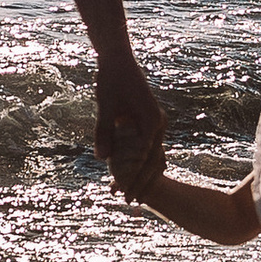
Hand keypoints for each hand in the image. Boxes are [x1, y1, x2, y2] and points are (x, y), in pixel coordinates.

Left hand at [94, 49, 163, 184]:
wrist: (117, 59)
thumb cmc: (110, 79)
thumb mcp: (105, 105)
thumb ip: (104, 132)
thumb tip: (101, 159)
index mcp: (152, 121)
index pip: (144, 158)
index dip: (134, 178)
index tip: (125, 194)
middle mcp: (159, 124)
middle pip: (152, 161)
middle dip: (141, 182)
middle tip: (129, 202)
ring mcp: (157, 123)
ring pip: (152, 156)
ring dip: (141, 175)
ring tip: (129, 194)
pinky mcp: (149, 121)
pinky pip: (148, 148)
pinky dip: (140, 162)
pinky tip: (131, 175)